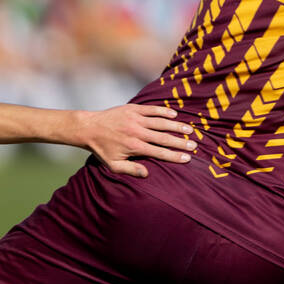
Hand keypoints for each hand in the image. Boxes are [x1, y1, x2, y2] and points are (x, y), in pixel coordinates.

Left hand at [79, 104, 195, 177]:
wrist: (89, 128)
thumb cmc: (101, 149)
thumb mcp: (112, 164)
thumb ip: (130, 169)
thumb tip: (147, 174)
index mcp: (134, 147)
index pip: (159, 152)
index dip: (174, 156)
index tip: (187, 158)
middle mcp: (137, 132)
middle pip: (164, 137)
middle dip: (181, 142)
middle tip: (194, 145)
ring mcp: (136, 119)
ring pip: (162, 122)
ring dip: (177, 126)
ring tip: (190, 130)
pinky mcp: (133, 109)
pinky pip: (153, 110)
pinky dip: (164, 112)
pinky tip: (174, 115)